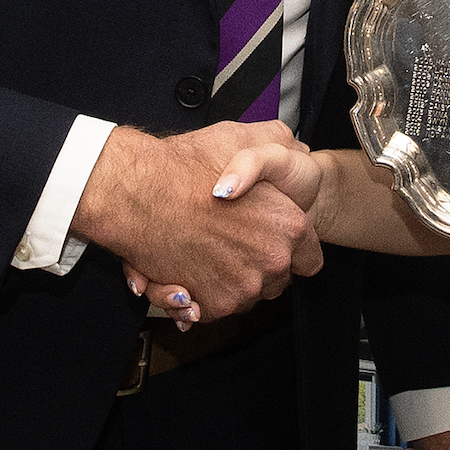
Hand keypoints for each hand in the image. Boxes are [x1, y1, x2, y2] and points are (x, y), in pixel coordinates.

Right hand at [71, 121, 321, 318]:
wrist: (139, 193)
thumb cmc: (187, 168)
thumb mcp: (246, 140)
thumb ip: (277, 145)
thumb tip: (298, 149)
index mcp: (290, 225)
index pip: (310, 259)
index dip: (291, 250)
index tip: (272, 244)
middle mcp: (273, 260)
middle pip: (276, 280)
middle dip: (258, 267)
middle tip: (230, 244)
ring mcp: (244, 287)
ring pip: (246, 296)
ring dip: (229, 282)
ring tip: (204, 253)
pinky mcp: (213, 305)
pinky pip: (216, 309)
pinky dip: (202, 298)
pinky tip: (186, 273)